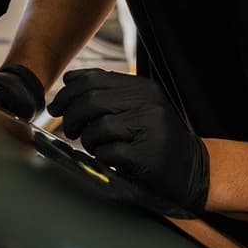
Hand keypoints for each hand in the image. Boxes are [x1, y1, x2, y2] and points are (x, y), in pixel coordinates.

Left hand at [49, 69, 207, 216]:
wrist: (191, 168)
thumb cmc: (156, 138)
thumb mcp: (138, 107)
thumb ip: (107, 92)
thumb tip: (69, 79)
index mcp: (143, 88)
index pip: (93, 80)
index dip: (67, 93)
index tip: (56, 106)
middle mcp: (149, 104)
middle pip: (91, 101)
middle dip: (71, 117)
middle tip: (71, 130)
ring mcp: (151, 129)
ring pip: (98, 127)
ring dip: (88, 140)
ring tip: (95, 146)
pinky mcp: (148, 155)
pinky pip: (109, 152)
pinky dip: (102, 157)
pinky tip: (110, 159)